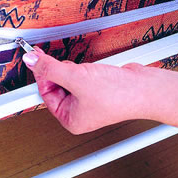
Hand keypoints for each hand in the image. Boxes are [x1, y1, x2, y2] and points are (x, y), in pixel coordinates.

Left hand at [23, 48, 143, 133]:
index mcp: (69, 119)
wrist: (146, 88)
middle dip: (58, 71)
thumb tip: (31, 61)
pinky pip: (80, 75)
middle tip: (62, 61)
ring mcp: (88, 100)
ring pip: (68, 78)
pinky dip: (83, 68)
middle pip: (55, 85)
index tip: (36, 57)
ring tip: (85, 69)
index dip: (41, 73)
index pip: (45, 92)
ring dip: (72, 69)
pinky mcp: (97, 88)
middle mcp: (78, 112)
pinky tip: (92, 68)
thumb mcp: (76, 77)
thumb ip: (50, 68)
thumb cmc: (119, 95)